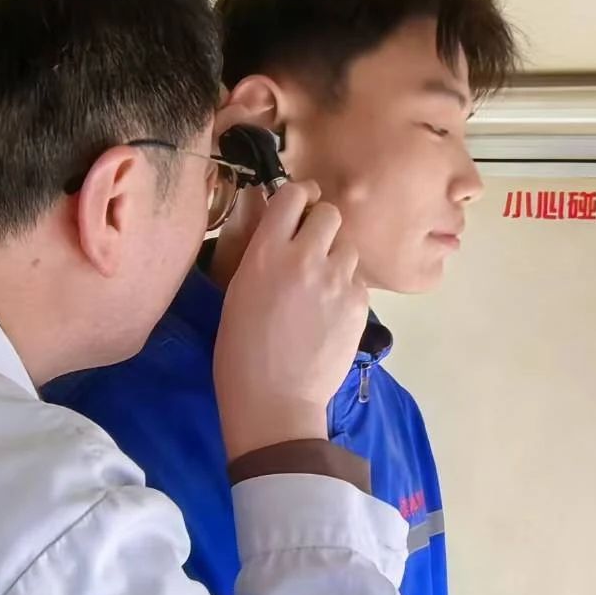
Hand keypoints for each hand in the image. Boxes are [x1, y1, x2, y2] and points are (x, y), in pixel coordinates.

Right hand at [213, 180, 367, 459]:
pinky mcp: (358, 304)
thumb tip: (275, 221)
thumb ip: (260, 252)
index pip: (292, 194)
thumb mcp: (237, 291)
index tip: (300, 207)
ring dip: (336, 257)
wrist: (275, 400)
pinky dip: (345, 288)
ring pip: (347, 246)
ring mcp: (336, 280)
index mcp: (267, 252)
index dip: (299, 196)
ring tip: (320, 285)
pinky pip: (356, 279)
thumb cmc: (240, 352)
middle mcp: (305, 257)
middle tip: (311, 248)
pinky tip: (329, 312)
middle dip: (322, 225)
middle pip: (330, 213)